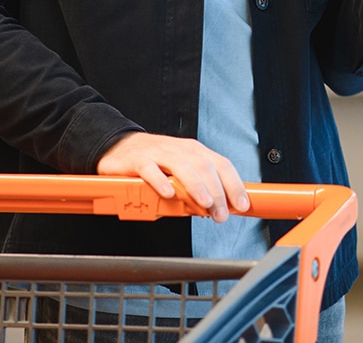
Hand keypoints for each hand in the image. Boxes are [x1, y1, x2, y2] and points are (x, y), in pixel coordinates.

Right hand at [96, 132, 249, 221]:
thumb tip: (217, 209)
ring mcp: (159, 154)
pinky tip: (168, 194)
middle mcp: (181, 150)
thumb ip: (198, 189)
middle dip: (218, 192)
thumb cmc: (155, 161)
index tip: (242, 205)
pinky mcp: (138, 160)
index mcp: (195, 152)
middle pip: (205, 167)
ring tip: (205, 204)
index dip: (234, 185)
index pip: (222, 165)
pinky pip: (151, 170)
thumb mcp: (181, 172)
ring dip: (197, 186)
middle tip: (221, 214)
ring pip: (183, 167)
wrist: (120, 147)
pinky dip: (161, 181)